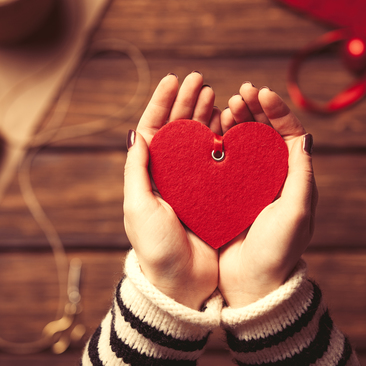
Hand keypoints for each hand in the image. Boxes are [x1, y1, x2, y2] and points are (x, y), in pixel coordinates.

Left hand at [123, 72, 219, 309]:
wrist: (183, 285)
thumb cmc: (156, 249)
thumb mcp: (139, 208)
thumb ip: (137, 171)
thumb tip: (136, 133)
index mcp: (148, 175)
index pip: (153, 129)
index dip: (162, 102)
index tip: (174, 79)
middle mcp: (170, 175)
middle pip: (177, 128)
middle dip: (187, 101)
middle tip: (201, 80)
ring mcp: (192, 183)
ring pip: (198, 139)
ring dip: (205, 114)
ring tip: (217, 94)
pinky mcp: (213, 194)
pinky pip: (217, 159)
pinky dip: (222, 137)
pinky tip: (230, 122)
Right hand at [218, 83, 317, 307]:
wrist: (251, 285)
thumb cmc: (278, 251)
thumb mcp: (297, 212)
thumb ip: (301, 174)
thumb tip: (305, 137)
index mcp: (294, 179)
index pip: (289, 134)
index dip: (278, 110)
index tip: (262, 93)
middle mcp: (273, 178)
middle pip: (266, 133)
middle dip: (255, 109)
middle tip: (240, 92)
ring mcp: (249, 184)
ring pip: (245, 142)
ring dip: (238, 120)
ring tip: (226, 105)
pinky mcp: (228, 192)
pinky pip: (225, 159)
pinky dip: (220, 140)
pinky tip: (213, 127)